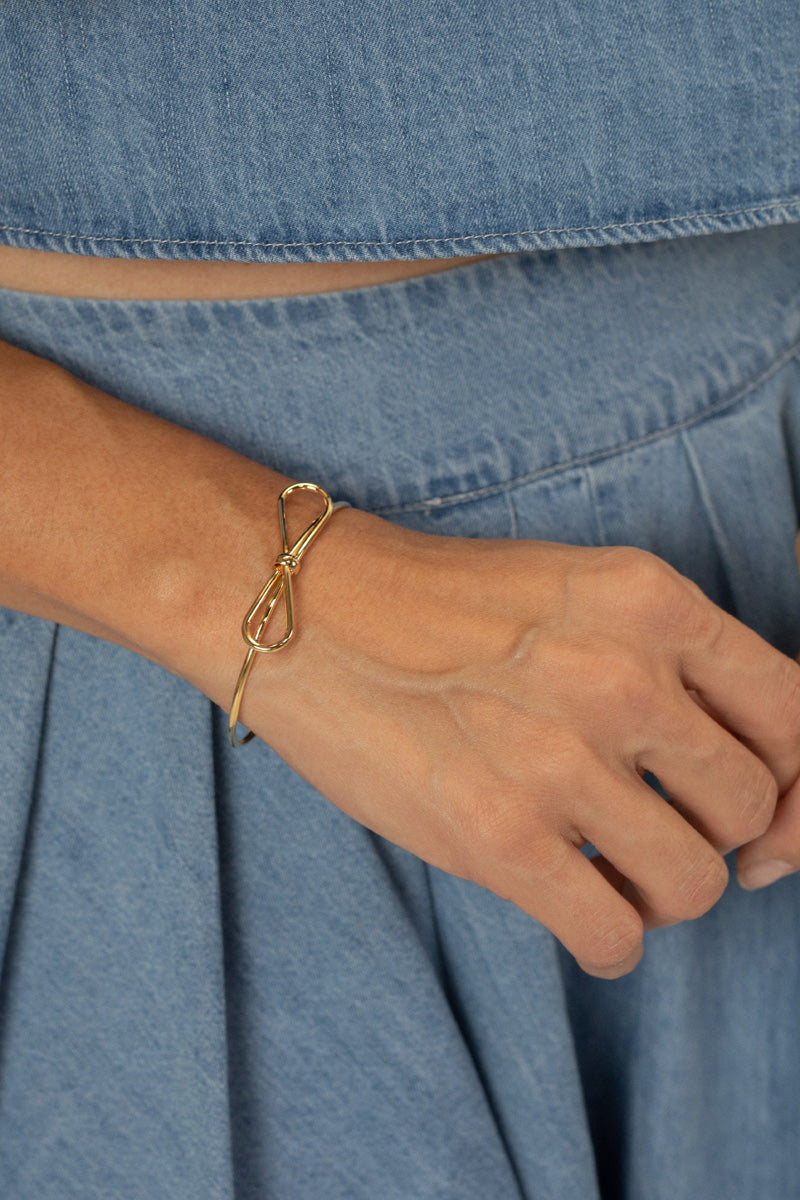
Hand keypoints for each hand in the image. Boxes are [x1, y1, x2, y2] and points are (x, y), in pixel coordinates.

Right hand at [235, 508, 799, 978]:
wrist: (310, 616)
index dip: (793, 780)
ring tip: (611, 870)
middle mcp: (620, 675)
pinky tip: (576, 909)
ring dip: (661, 893)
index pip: (794, 714)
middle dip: (715, 835)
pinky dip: (609, 939)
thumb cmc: (441, 607)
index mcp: (651, 601)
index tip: (755, 810)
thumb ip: (669, 666)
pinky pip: (616, 937)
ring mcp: (560, 758)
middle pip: (749, 807)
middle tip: (657, 831)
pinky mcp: (499, 837)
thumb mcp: (575, 591)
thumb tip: (755, 788)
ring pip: (694, 884)